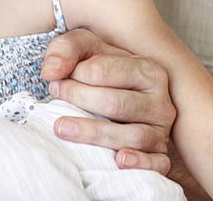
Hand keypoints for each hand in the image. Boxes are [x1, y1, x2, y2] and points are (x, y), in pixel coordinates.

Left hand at [41, 28, 176, 173]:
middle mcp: (160, 101)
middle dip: (79, 100)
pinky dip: (140, 163)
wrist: (124, 99)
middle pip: (116, 104)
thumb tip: (51, 72)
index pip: (104, 71)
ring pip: (133, 136)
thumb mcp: (86, 50)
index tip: (56, 80)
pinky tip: (119, 160)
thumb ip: (67, 48)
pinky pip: (157, 164)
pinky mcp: (160, 156)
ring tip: (61, 127)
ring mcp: (161, 131)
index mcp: (148, 70)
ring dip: (94, 134)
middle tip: (53, 98)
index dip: (74, 76)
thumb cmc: (104, 73)